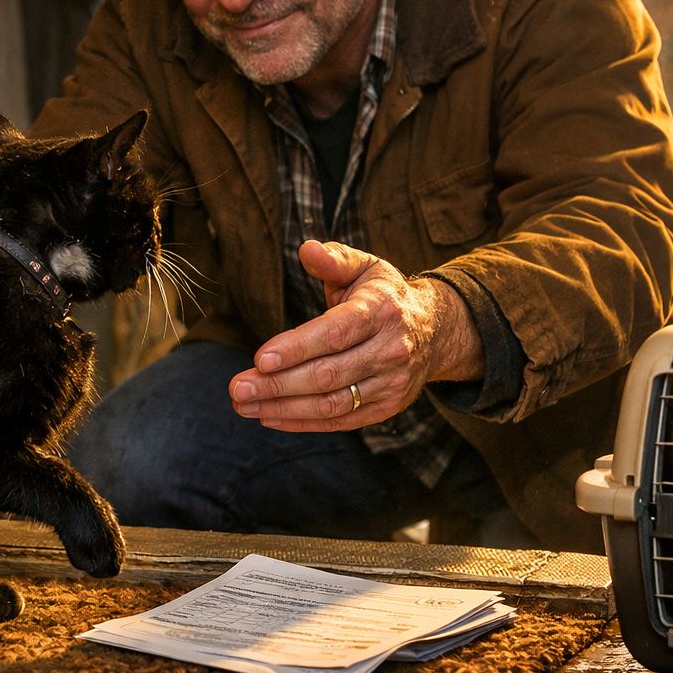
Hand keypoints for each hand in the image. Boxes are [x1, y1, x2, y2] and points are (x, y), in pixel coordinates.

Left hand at [228, 240, 485, 431]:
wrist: (435, 330)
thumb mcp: (364, 266)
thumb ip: (333, 259)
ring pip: (332, 403)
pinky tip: (270, 417)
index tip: (259, 359)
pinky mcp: (388, 407)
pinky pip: (341, 421)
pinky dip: (303, 423)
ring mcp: (392, 383)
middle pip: (328, 374)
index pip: (336, 333)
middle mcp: (391, 349)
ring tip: (244, 405)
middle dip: (278, 384)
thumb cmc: (383, 294)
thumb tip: (306, 249)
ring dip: (284, 408)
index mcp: (382, 310)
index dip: (297, 348)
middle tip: (237, 388)